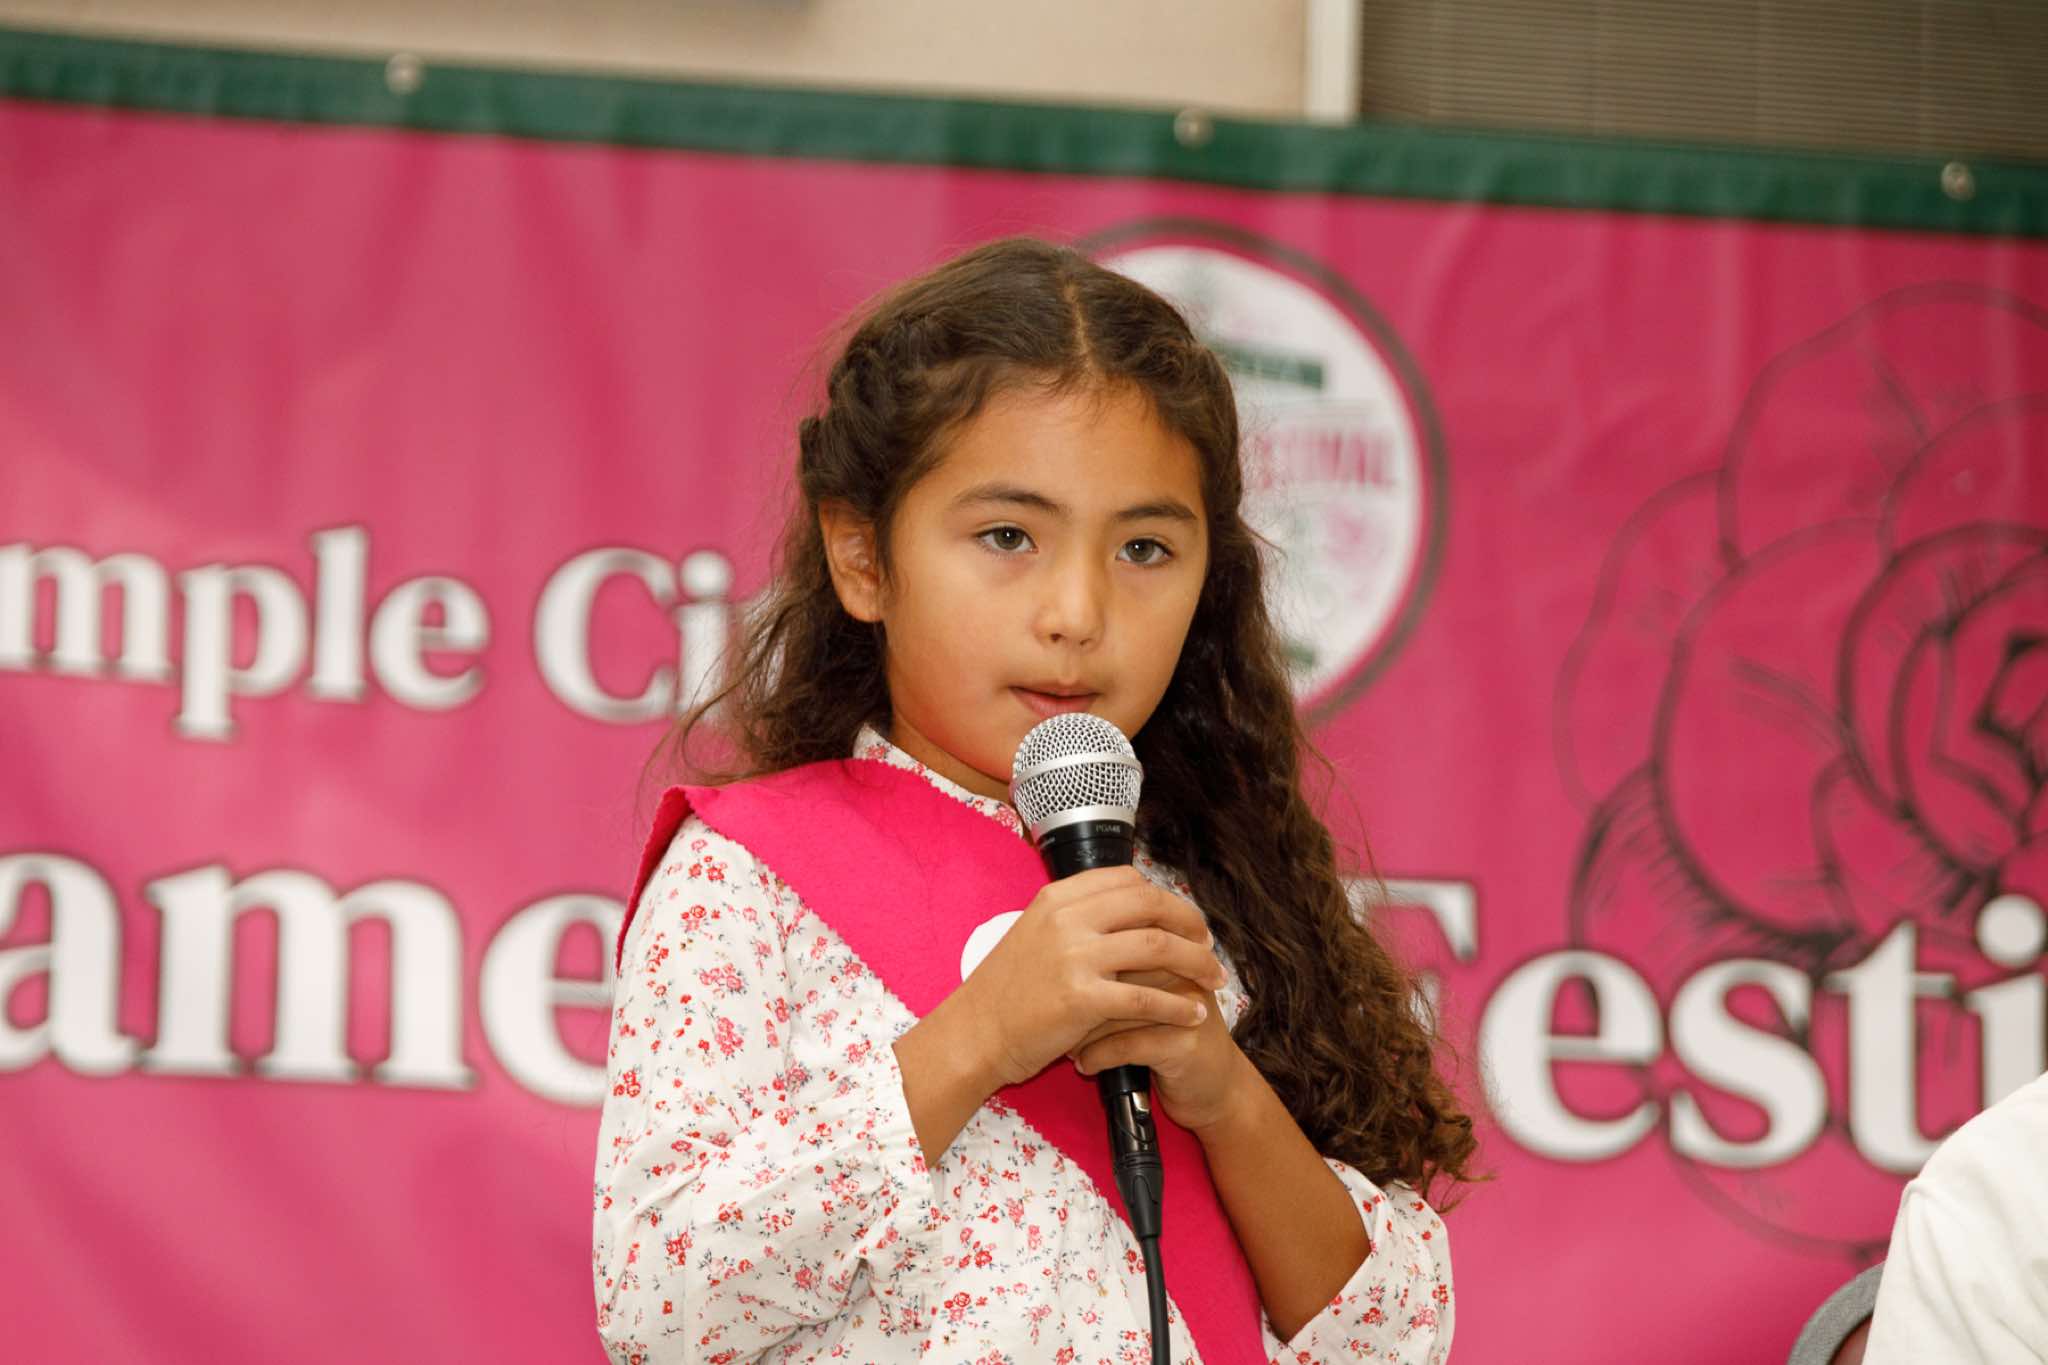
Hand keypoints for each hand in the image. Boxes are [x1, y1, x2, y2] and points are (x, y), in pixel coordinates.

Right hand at [956, 866, 1226, 1089]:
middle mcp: (1067, 919)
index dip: (1165, 898)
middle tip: (1209, 945)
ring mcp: (1074, 957)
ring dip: (1196, 962)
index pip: (1128, 880)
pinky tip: (1192, 1013)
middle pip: (1151, 905)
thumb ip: (1076, 919)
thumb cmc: (1005, 992)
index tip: (1183, 919)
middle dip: (1190, 924)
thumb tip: (1128, 911)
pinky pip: (1147, 997)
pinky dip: (1177, 1005)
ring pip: (1158, 946)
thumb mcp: (1034, 933)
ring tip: (1214, 980)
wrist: (974, 1034)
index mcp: (1057, 899)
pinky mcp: (1082, 999)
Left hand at [1068, 967, 1255, 1134]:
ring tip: (1065, 1045)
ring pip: (1115, 1009)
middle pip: (1113, 972)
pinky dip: (1096, 1057)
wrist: (1216, 1089)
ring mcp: (1184, 1006)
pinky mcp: (1182, 1043)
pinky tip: (1084, 1065)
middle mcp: (1180, 972)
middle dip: (1076, 999)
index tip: (1055, 989)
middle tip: (1054, 1017)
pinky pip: (1124, 1044)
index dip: (1080, 967)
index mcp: (1170, 952)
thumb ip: (1119, 972)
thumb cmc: (1170, 1039)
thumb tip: (1059, 961)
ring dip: (1081, 1032)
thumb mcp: (1149, 997)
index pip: (1116, 942)